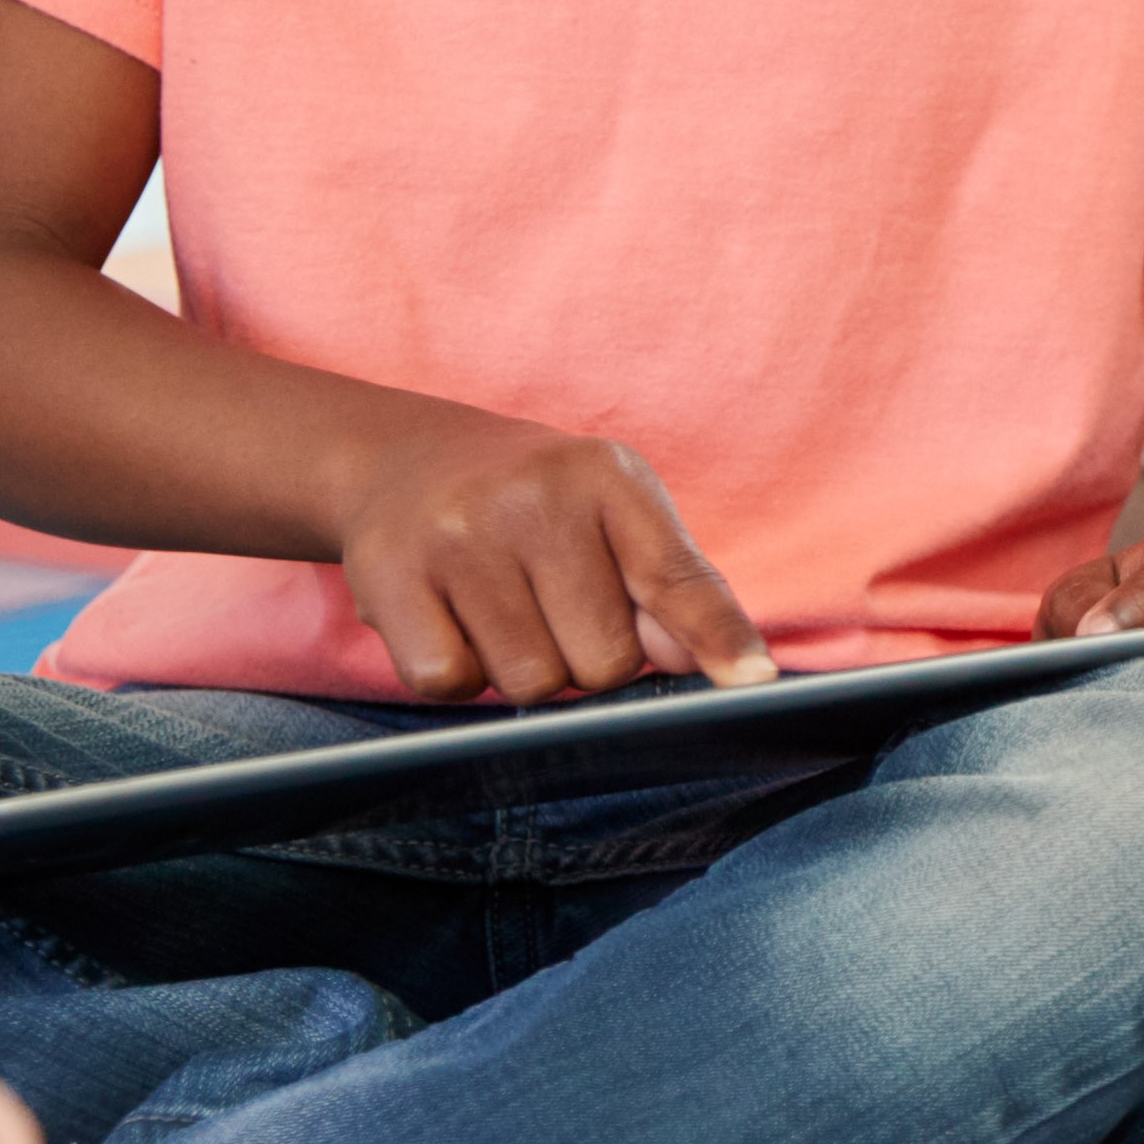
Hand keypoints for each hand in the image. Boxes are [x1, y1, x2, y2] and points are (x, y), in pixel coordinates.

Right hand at [334, 417, 772, 704]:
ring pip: (528, 682)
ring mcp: (457, 535)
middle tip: (554, 608)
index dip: (718, 637)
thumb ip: (668, 585)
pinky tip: (453, 622)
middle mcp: (533, 500)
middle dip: (587, 660)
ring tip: (505, 610)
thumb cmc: (538, 505)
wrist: (408, 459)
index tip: (755, 684)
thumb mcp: (616, 514)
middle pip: (601, 662)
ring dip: (524, 670)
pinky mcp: (388, 575)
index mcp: (608, 478)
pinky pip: (447, 683)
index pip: (676, 577)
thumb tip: (696, 663)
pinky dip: (457, 673)